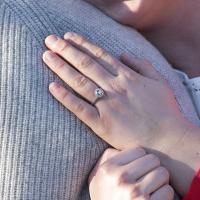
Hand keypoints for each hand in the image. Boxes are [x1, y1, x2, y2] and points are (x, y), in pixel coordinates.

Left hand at [43, 33, 189, 150]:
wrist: (167, 140)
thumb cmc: (165, 111)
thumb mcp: (159, 81)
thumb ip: (142, 65)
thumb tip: (124, 54)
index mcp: (127, 77)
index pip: (100, 55)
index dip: (83, 44)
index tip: (68, 37)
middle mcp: (115, 87)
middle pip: (86, 64)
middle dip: (66, 50)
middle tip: (50, 40)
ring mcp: (108, 106)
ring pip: (80, 82)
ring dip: (62, 68)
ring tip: (47, 56)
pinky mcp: (103, 124)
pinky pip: (80, 108)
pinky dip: (65, 97)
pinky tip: (52, 87)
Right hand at [89, 147, 173, 199]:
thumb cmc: (106, 196)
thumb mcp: (99, 175)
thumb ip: (110, 155)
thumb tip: (125, 142)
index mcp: (109, 168)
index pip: (139, 150)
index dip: (141, 159)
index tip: (137, 167)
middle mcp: (121, 178)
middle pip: (153, 160)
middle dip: (152, 168)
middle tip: (146, 176)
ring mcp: (135, 194)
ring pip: (163, 174)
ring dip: (159, 181)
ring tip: (150, 187)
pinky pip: (168, 191)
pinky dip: (164, 194)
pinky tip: (153, 198)